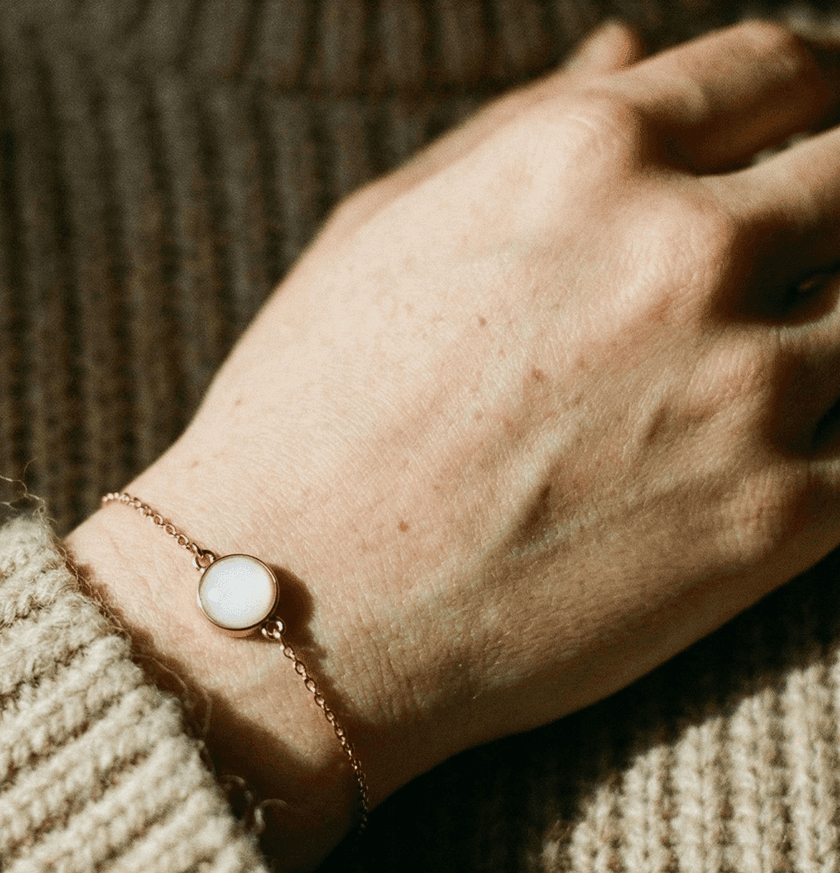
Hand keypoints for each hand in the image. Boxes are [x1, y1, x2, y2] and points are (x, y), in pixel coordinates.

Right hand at [66, 20, 839, 872]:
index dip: (807, 94)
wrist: (285, 618)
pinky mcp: (770, 524)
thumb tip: (625, 52)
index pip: (776, 69)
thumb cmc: (302, 425)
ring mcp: (741, 389)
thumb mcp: (378, 239)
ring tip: (781, 359)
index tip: (802, 133)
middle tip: (813, 246)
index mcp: (583, 159)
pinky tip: (793, 447)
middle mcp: (684, 251)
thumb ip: (517, 131)